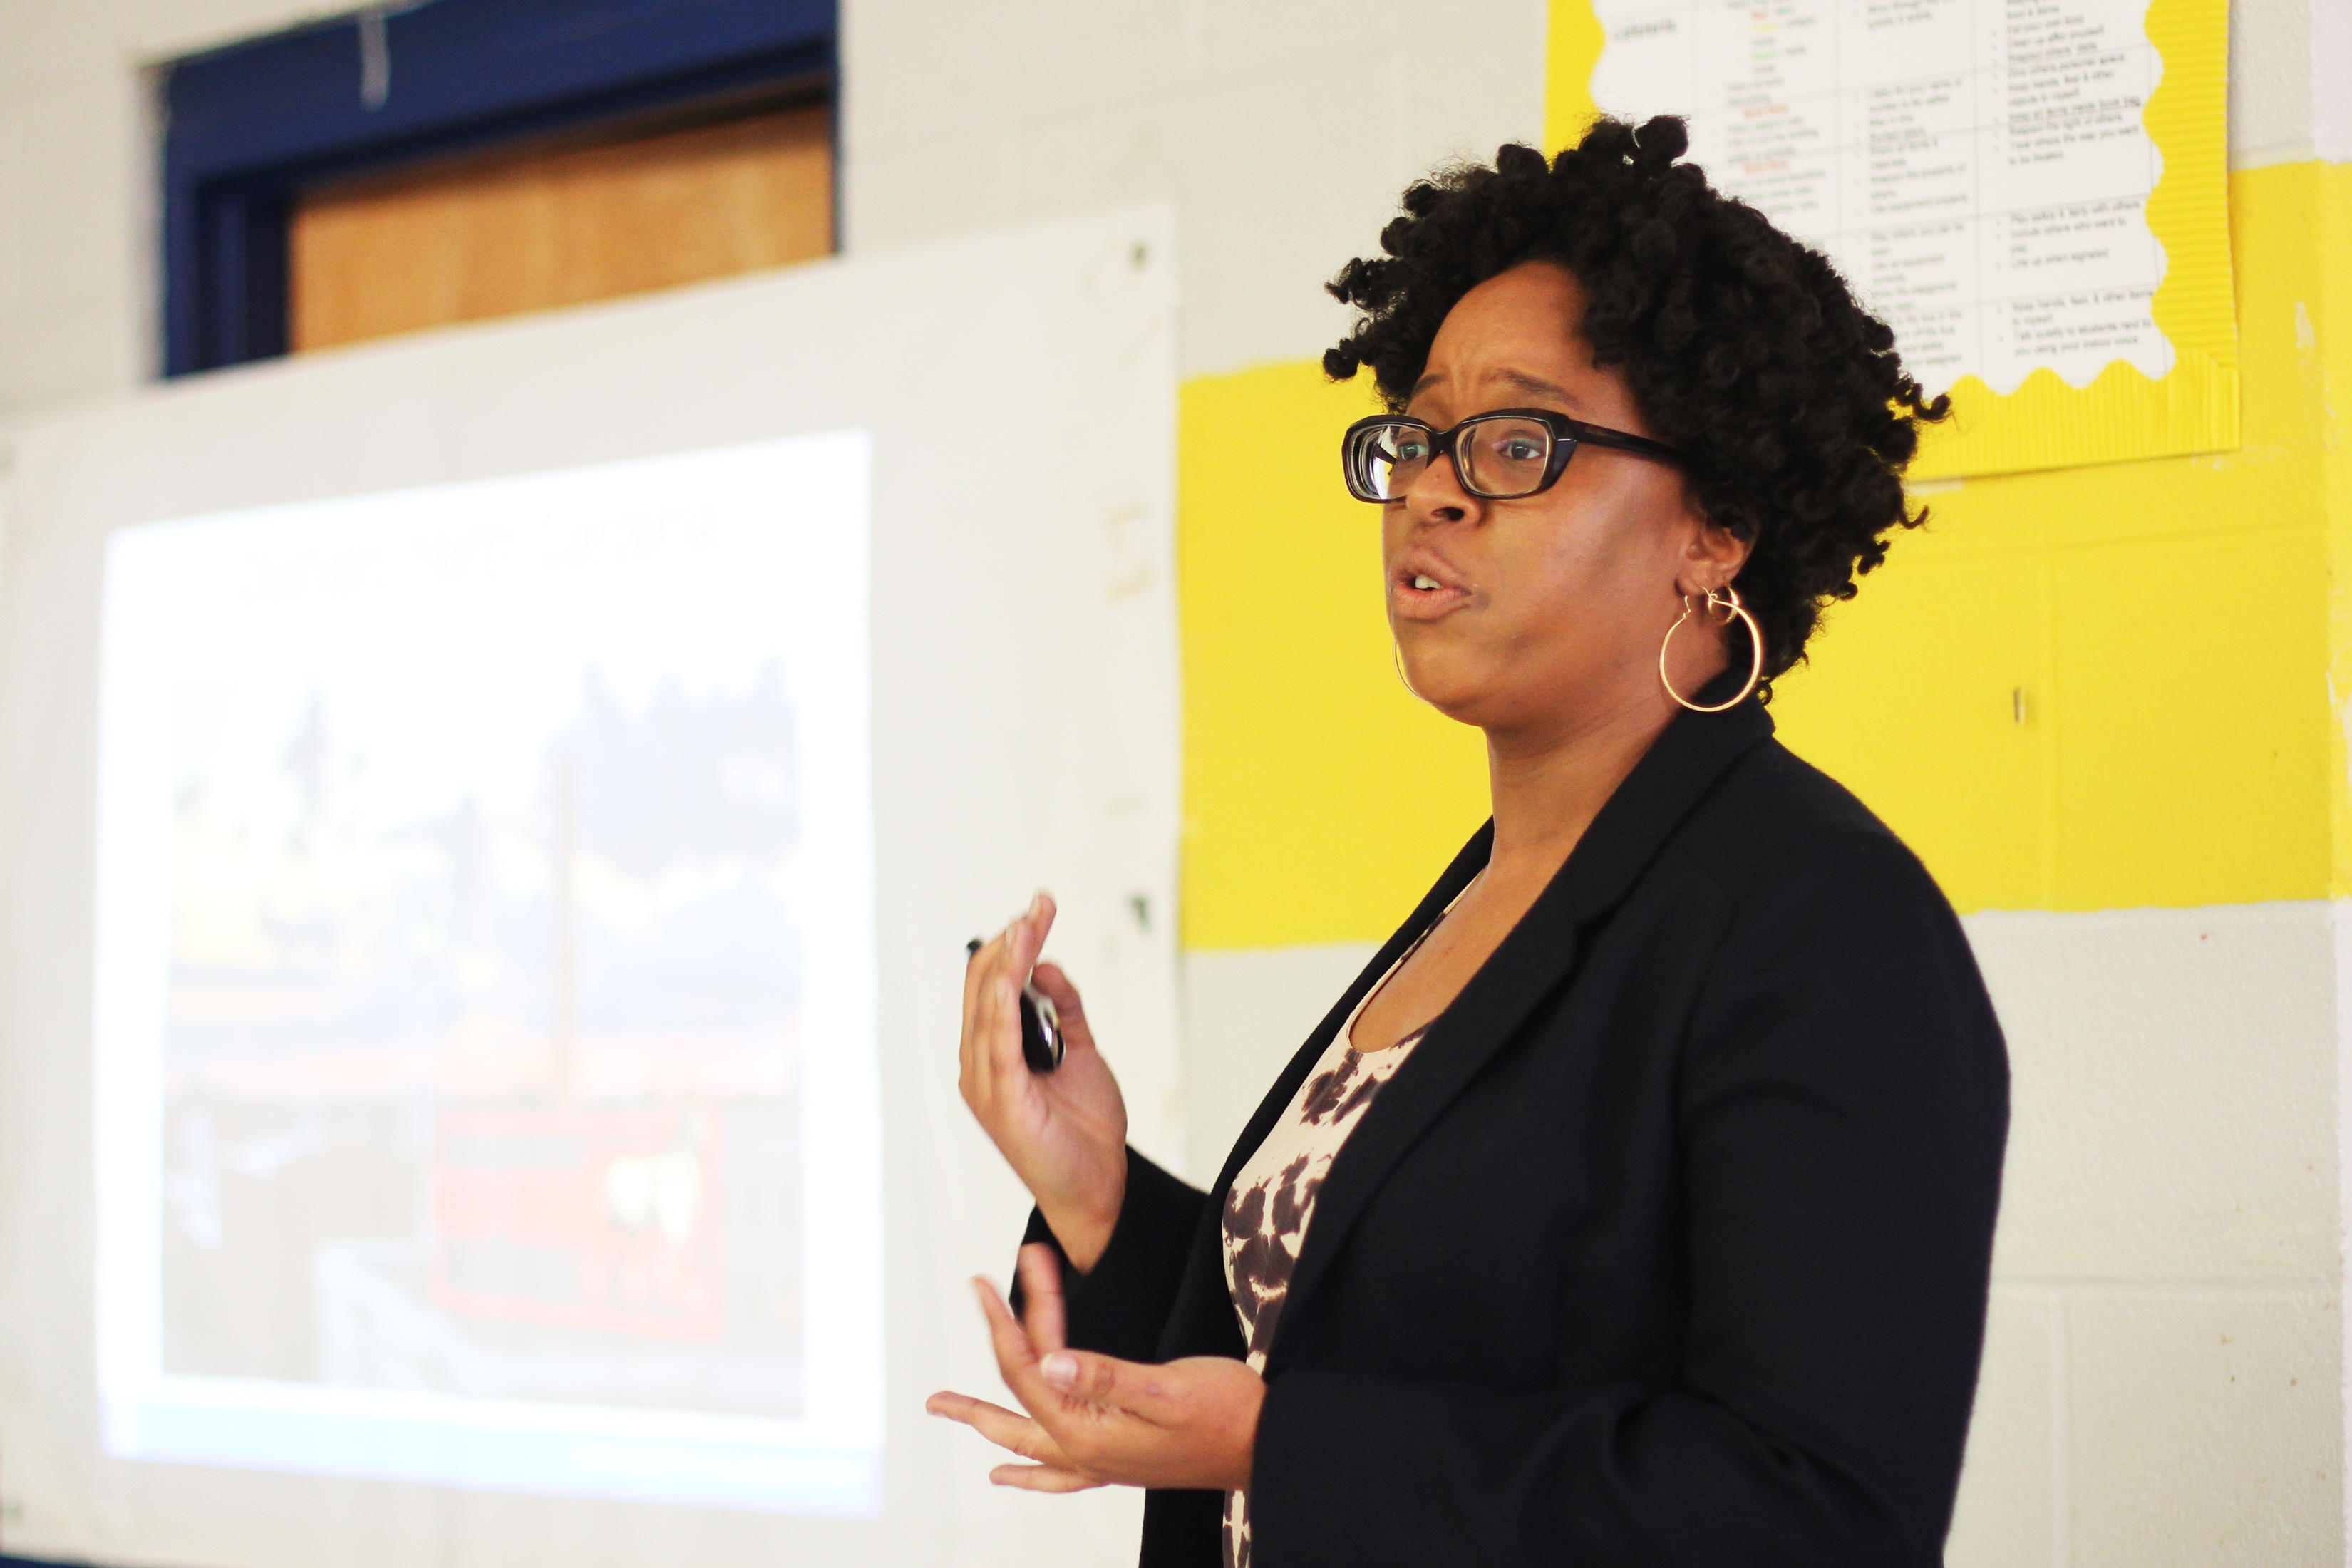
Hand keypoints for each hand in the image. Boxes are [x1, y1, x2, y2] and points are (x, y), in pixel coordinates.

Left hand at [926, 1244, 1262, 1492]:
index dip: (1021, 1311)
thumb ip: (1105, 1376)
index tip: (1017, 1262)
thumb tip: (1049, 1361)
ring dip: (984, 1419)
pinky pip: (1056, 1471)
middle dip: (990, 1353)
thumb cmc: (1225, 1413)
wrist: (1268, 1447)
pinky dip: (1027, 1472)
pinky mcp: (1118, 1461)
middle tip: (964, 1321)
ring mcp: (1099, 1460)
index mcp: (1087, 1431)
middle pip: (1017, 1396)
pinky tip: (1006, 1475)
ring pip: (1025, 1436)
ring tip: (946, 1407)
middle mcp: (1083, 1451)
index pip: (1034, 1363)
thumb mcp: (1166, 1388)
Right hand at [961, 894, 1126, 1269]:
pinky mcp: (1002, 1100)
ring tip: (1030, 923)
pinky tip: (1019, 971)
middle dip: (1012, 941)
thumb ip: (1063, 1009)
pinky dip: (1005, 1002)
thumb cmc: (1083, 1127)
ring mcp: (985, 1082)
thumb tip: (1045, 965)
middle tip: (1040, 906)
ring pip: (987, 1005)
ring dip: (1010, 959)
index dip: (1011, 943)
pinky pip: (998, 1041)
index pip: (987, 985)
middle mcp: (979, 1064)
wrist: (1097, 1188)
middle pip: (981, 986)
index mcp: (991, 1052)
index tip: (1040, 909)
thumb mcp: (1080, 1052)